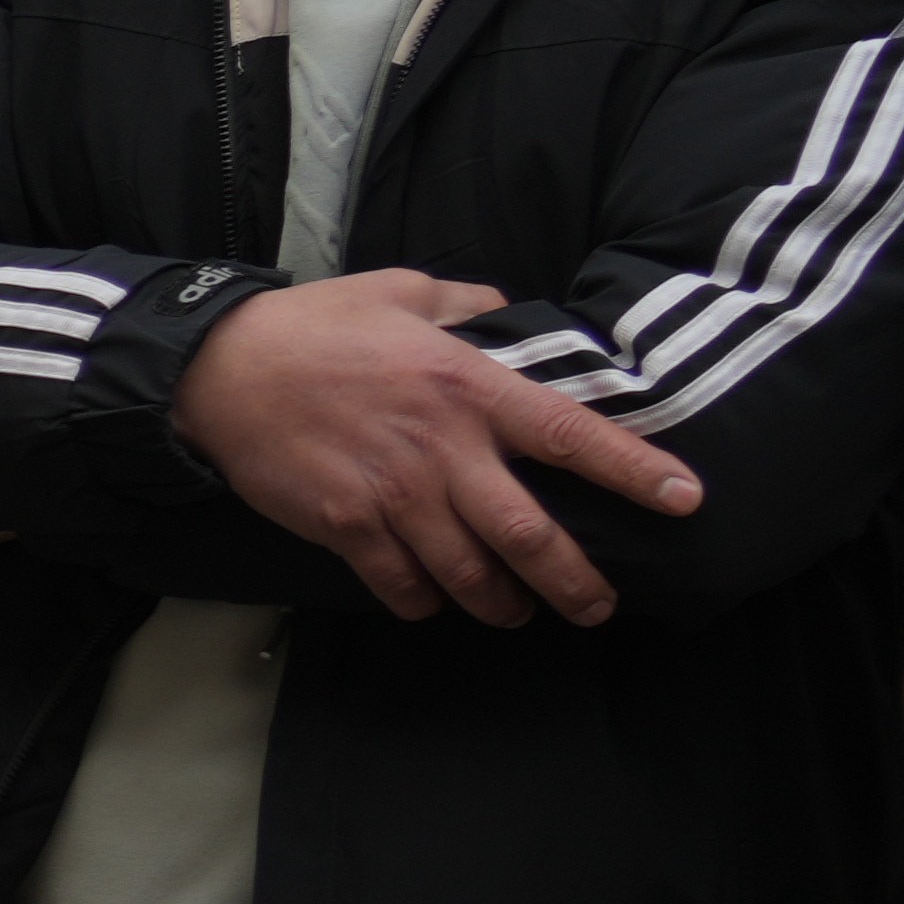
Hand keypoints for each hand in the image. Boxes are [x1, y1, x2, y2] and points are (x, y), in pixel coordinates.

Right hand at [174, 269, 697, 623]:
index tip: (684, 499)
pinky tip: (434, 599)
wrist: (219, 370)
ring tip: (517, 612)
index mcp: (468, 386)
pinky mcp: (346, 525)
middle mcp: (441, 449)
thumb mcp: (403, 291)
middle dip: (574, 581)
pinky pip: (401, 583)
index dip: (633, 470)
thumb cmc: (315, 325)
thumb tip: (513, 317)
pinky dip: (425, 601)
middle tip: (599, 606)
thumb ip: (470, 306)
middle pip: (528, 533)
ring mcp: (392, 495)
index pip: (570, 435)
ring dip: (501, 603)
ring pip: (469, 572)